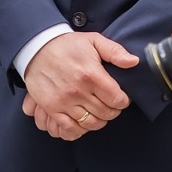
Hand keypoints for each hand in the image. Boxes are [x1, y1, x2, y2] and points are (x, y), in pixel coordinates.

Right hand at [21, 32, 137, 140]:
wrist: (37, 48)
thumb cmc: (67, 45)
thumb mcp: (94, 41)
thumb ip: (115, 51)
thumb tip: (134, 61)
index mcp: (91, 74)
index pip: (117, 99)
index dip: (123, 101)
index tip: (122, 98)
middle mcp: (78, 91)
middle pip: (105, 113)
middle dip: (113, 111)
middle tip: (111, 105)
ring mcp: (64, 101)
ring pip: (90, 123)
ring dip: (99, 121)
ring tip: (99, 113)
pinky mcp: (52, 107)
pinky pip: (69, 128)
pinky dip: (80, 130)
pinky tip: (83, 122)